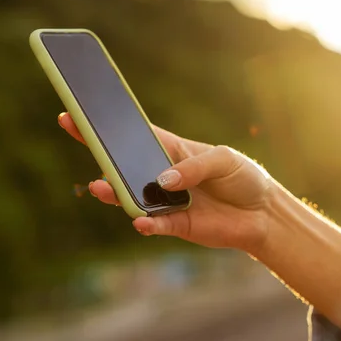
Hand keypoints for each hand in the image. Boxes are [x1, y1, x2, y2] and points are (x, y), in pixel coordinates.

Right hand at [58, 112, 274, 252]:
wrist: (263, 213)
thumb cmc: (243, 178)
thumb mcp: (224, 160)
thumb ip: (194, 167)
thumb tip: (163, 180)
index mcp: (171, 151)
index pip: (134, 137)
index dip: (108, 128)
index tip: (77, 114)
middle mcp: (163, 176)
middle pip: (125, 167)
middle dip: (101, 155)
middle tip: (77, 140)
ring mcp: (167, 202)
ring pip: (133, 198)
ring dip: (115, 193)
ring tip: (101, 187)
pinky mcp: (177, 226)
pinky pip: (155, 225)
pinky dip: (146, 223)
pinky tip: (139, 220)